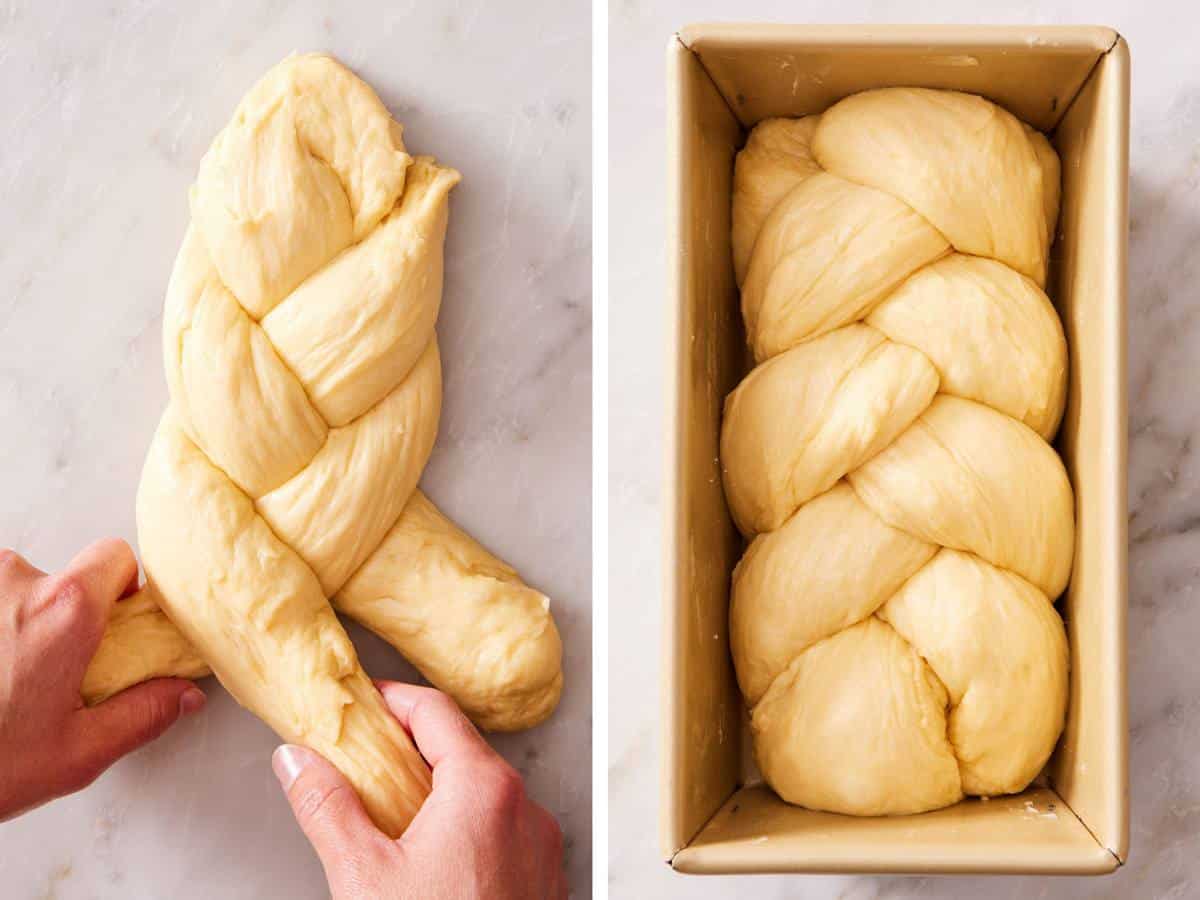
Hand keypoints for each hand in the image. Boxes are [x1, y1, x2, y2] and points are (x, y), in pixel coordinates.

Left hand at [0, 539, 204, 819]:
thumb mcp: (76, 754)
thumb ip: (141, 715)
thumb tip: (180, 696)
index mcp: (64, 611)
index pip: (115, 556)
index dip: (120, 589)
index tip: (111, 626)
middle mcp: (14, 583)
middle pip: (61, 576)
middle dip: (60, 615)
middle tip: (46, 670)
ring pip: (13, 588)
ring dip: (14, 621)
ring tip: (2, 676)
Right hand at [272, 682, 565, 899]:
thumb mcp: (362, 874)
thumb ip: (328, 807)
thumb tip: (298, 763)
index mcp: (484, 789)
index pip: (435, 712)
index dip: (393, 700)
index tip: (365, 702)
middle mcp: (524, 808)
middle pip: (463, 751)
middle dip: (412, 749)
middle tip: (367, 760)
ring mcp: (540, 845)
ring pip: (485, 795)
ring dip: (439, 793)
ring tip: (392, 816)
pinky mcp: (544, 879)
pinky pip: (503, 833)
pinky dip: (467, 830)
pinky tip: (432, 860)